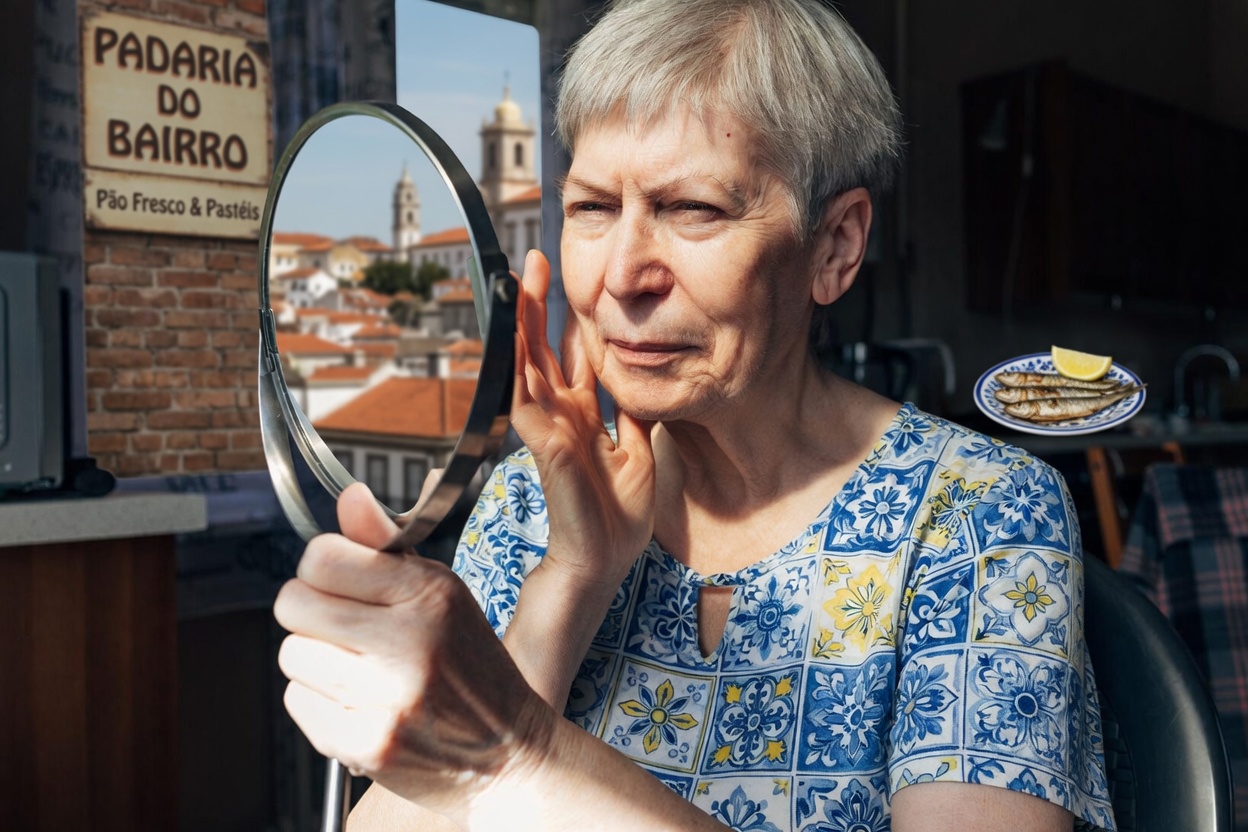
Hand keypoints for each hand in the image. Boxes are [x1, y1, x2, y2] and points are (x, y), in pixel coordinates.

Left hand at [274, 483, 553, 822]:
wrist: (508, 754)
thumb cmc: (473, 668)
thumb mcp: (445, 594)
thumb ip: (387, 547)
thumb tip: (349, 496)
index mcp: (430, 594)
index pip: (321, 557)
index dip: (321, 568)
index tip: (339, 581)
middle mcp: (410, 641)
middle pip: (293, 604)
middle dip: (309, 612)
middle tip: (342, 627)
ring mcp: (388, 698)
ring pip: (291, 655)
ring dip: (314, 661)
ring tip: (357, 670)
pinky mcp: (367, 745)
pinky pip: (298, 703)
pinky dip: (320, 704)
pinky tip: (360, 705)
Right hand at [511, 250, 656, 592]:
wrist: (601, 564)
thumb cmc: (614, 519)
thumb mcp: (639, 453)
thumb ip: (634, 415)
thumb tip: (640, 379)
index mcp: (582, 417)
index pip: (570, 358)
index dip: (567, 320)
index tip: (568, 281)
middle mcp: (560, 419)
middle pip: (541, 352)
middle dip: (537, 308)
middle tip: (533, 262)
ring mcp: (549, 433)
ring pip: (527, 368)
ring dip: (521, 328)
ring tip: (517, 287)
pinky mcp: (547, 451)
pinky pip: (528, 405)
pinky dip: (520, 373)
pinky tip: (516, 343)